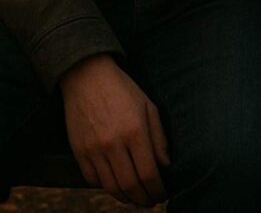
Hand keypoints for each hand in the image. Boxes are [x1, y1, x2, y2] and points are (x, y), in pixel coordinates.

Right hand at [60, 54, 169, 206]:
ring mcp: (94, 149)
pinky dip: (106, 186)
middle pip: (130, 185)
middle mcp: (113, 143)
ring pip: (111, 187)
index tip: (162, 194)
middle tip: (150, 201)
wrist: (87, 77)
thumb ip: (159, 137)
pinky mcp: (79, 151)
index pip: (148, 173)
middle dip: (143, 199)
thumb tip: (166, 165)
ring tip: (135, 198)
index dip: (157, 189)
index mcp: (135, 130)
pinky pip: (93, 180)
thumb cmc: (122, 89)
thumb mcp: (148, 105)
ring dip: (125, 198)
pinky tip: (115, 184)